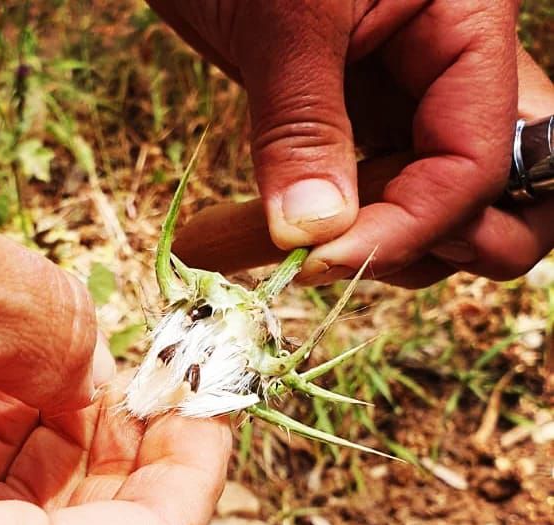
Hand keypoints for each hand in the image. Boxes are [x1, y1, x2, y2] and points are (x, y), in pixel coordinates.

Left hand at [149, 1, 553, 285]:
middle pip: (498, 194)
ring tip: (288, 252)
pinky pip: (364, 196)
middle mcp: (449, 73)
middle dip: (437, 245)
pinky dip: (324, 231)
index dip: (411, 227)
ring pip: (431, 210)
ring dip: (375, 250)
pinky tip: (267, 241)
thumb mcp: (285, 19)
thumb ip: (303, 126)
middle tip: (347, 255)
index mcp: (467, 25)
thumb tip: (313, 233)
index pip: (479, 160)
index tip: (326, 259)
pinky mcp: (350, 122)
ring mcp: (402, 102)